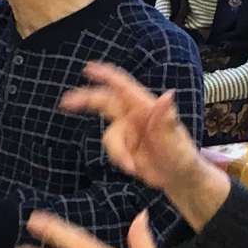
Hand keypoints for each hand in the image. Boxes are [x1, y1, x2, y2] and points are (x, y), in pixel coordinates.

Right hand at [62, 62, 200, 190]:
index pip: (123, 87)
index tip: (88, 68)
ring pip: (108, 136)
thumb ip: (167, 120)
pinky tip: (134, 168)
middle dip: (84, 100)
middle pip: (104, 102)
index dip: (106, 76)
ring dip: (117, 152)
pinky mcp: (124, 146)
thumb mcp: (176, 142)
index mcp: (146, 108)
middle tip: (65, 103)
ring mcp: (128, 131)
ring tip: (133, 167)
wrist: (178, 179)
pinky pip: (111, 150)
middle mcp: (135, 116)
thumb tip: (168, 95)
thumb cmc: (182, 157)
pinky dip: (119, 159)